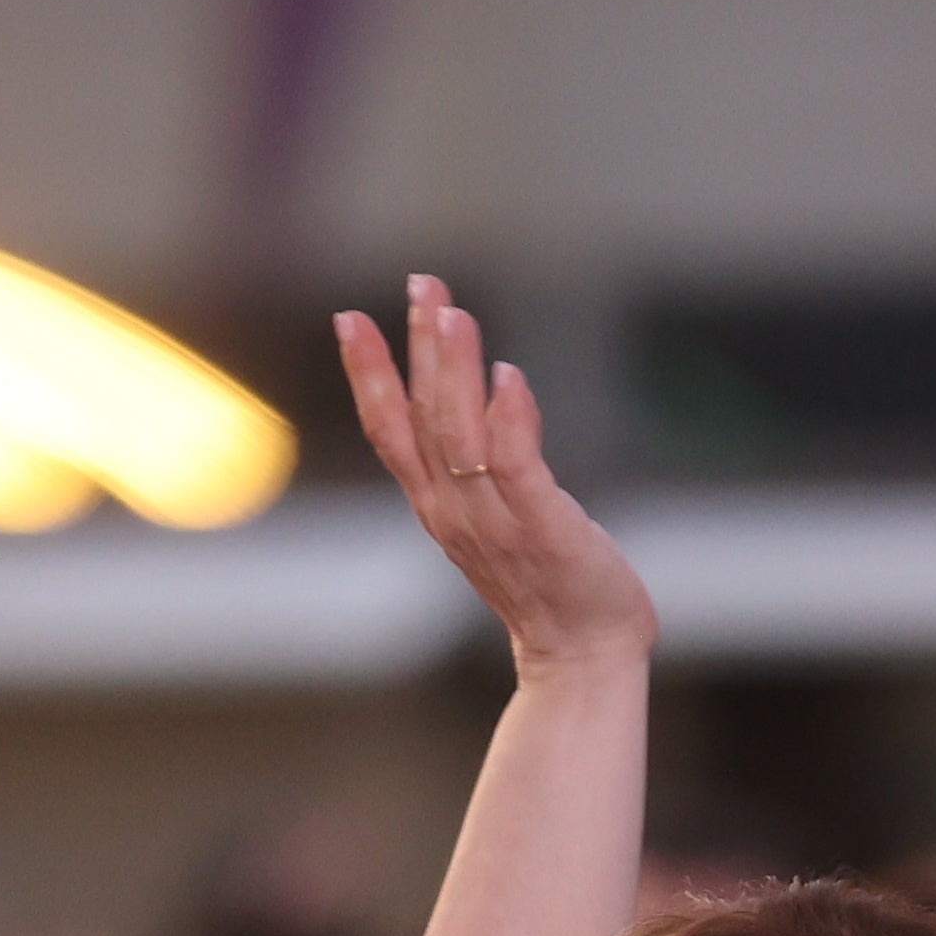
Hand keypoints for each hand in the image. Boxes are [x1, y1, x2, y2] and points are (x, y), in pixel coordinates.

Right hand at [338, 274, 654, 679]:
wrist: (583, 653)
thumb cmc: (546, 581)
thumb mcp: (497, 515)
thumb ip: (481, 462)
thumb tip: (483, 390)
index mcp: (437, 506)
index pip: (391, 431)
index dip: (369, 374)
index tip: (352, 318)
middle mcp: (454, 511)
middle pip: (423, 419)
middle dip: (418, 347)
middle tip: (422, 283)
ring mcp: (495, 522)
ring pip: (460, 435)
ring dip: (454, 370)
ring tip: (454, 312)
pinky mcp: (542, 529)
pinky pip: (516, 468)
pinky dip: (508, 419)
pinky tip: (508, 375)